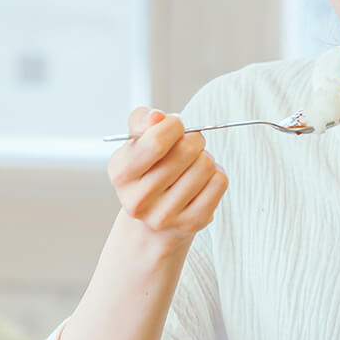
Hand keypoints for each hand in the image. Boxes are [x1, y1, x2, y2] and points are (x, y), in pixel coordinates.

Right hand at [107, 107, 228, 247]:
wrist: (153, 221)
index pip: (156, 142)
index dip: (173, 125)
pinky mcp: (192, 223)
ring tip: (193, 165)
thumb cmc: (148, 171)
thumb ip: (141, 121)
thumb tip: (156, 117)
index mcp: (121, 175)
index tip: (175, 126)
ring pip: (205, 165)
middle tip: (189, 145)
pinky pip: (219, 181)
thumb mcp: (136, 144)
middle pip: (186, 151)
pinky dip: (216, 173)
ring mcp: (166, 215)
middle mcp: (139, 200)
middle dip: (193, 139)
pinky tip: (202, 180)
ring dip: (205, 157)